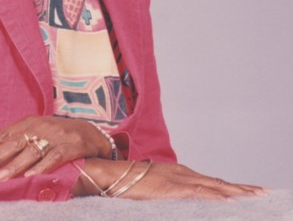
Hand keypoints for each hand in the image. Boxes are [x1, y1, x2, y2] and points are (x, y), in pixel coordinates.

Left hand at [0, 115, 111, 181]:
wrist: (91, 132)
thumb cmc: (58, 135)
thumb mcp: (38, 131)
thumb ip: (19, 139)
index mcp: (30, 122)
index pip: (5, 133)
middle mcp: (41, 127)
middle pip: (15, 142)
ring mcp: (56, 136)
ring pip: (32, 151)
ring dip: (15, 165)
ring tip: (0, 178)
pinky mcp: (71, 146)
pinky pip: (55, 158)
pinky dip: (42, 167)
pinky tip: (31, 178)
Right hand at [74, 159, 265, 198]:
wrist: (112, 174)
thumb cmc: (129, 183)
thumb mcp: (154, 187)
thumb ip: (169, 192)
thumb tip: (178, 202)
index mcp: (180, 174)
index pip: (212, 182)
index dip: (231, 187)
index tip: (250, 191)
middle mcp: (183, 174)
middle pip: (218, 182)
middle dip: (241, 188)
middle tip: (263, 192)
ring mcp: (179, 180)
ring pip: (215, 186)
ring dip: (236, 191)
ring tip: (255, 195)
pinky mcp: (173, 189)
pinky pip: (200, 193)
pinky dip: (217, 196)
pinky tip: (229, 201)